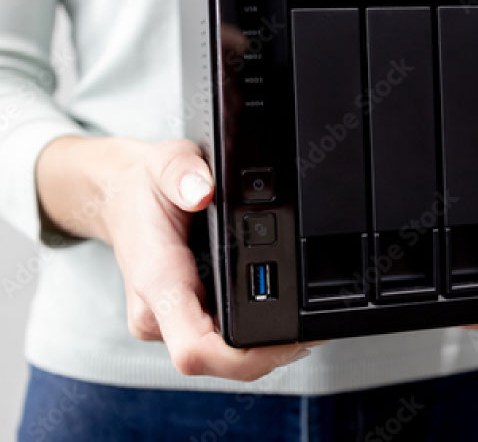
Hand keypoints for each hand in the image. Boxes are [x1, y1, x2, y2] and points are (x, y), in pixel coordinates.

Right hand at [36, 136, 315, 379]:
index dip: (244, 356)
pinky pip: (217, 342)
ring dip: (262, 347)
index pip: (195, 348)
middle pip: (218, 361)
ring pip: (220, 358)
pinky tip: (275, 310)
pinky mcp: (178, 319)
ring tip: (301, 321)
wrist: (119, 198)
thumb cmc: (144, 186)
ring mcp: (167, 320)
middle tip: (311, 330)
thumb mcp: (165, 162)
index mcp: (158, 280)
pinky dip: (249, 334)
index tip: (286, 338)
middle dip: (269, 352)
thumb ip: (183, 173)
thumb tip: (203, 192)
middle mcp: (158, 311)